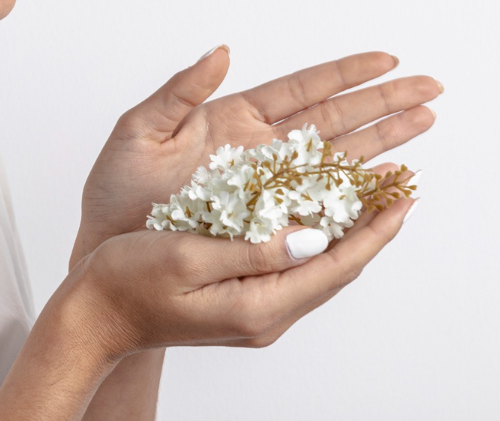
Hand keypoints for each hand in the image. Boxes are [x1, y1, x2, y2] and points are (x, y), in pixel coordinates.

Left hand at [72, 48, 438, 267]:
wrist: (109, 250)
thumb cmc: (117, 192)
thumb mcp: (138, 133)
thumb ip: (179, 93)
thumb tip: (221, 52)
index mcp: (234, 119)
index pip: (303, 89)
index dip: (346, 74)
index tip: (389, 59)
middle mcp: (261, 151)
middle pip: (336, 120)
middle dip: (384, 103)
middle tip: (433, 89)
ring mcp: (272, 188)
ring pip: (339, 160)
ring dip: (384, 143)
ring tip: (426, 124)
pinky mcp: (272, 224)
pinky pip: (323, 206)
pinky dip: (358, 195)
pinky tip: (389, 183)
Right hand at [72, 192, 415, 360]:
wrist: (94, 315)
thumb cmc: (127, 281)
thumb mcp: (187, 256)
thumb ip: (252, 249)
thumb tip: (311, 236)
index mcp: (257, 306)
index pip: (335, 265)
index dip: (375, 228)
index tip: (405, 194)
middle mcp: (266, 316)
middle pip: (337, 269)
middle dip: (374, 226)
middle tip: (403, 184)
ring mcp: (256, 313)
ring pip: (321, 269)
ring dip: (352, 232)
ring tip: (377, 194)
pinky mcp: (243, 303)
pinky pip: (297, 269)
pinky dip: (319, 239)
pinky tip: (323, 215)